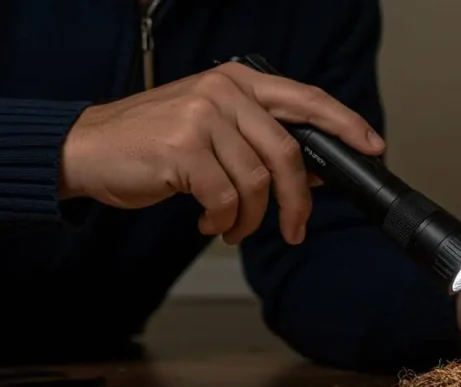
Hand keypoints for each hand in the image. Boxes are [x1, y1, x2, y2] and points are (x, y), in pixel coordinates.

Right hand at [58, 62, 384, 244]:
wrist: (87, 149)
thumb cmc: (152, 144)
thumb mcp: (211, 130)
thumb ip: (258, 141)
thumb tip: (314, 172)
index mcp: (237, 81)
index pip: (307, 100)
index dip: (345, 125)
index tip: (373, 148)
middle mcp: (223, 92)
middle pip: (288, 152)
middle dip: (298, 201)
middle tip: (294, 230)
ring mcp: (202, 117)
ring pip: (257, 183)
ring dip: (249, 219)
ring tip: (230, 227)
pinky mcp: (182, 148)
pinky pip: (226, 199)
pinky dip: (222, 221)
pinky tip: (206, 221)